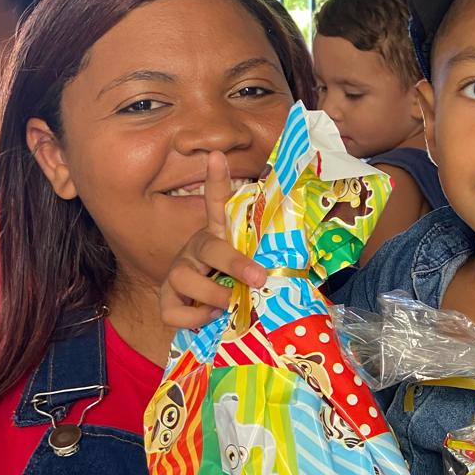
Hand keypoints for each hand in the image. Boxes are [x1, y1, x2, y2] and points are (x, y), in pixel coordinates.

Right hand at [158, 152, 267, 332]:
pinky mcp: (167, 299)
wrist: (214, 313)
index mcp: (219, 237)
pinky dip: (194, 318)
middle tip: (258, 278)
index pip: (217, 203)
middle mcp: (195, 250)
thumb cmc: (242, 286)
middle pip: (208, 247)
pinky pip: (173, 310)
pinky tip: (210, 318)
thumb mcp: (259, 269)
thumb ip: (273, 262)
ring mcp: (178, 273)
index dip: (217, 180)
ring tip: (230, 305)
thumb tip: (307, 263)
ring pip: (183, 278)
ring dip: (213, 295)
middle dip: (234, 263)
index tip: (217, 155)